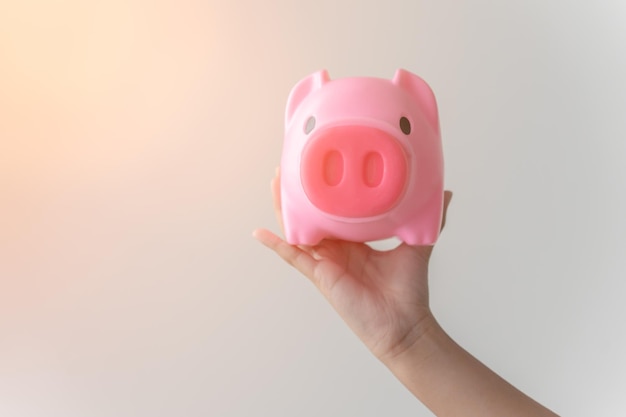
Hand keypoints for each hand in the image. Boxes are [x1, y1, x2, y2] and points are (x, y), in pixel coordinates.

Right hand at [253, 168, 452, 362]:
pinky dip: (277, 246)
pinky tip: (259, 233)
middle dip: (299, 192)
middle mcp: (338, 248)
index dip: (326, 190)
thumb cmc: (409, 291)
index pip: (335, 210)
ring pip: (298, 230)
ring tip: (275, 183)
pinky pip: (294, 257)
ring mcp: (326, 261)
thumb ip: (429, 220)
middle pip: (311, 215)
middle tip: (289, 166)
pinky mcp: (320, 275)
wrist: (404, 324)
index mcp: (356, 240)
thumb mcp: (418, 245)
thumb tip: (445, 192)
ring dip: (284, 208)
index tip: (320, 167)